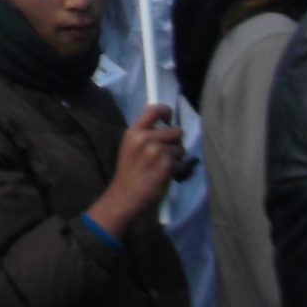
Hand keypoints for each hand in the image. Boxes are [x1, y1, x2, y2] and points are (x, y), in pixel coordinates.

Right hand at [86, 103, 184, 239]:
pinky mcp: (167, 165)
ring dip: (177, 157)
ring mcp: (157, 151)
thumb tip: (166, 124)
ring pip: (181, 148)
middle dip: (175, 142)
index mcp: (134, 132)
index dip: (166, 112)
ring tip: (164, 166)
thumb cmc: (128, 172)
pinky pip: (181, 162)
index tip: (168, 121)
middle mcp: (145, 138)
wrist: (125, 196)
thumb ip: (144, 133)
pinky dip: (177, 169)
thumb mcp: (129, 146)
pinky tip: (165, 175)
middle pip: (175, 131)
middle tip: (166, 153)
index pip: (154, 109)